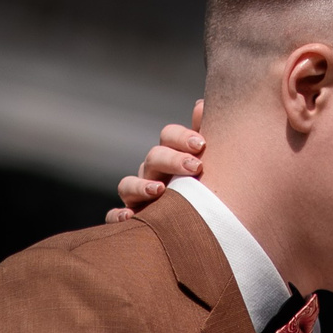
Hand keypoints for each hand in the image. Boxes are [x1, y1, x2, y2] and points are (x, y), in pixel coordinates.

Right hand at [106, 100, 206, 221]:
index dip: (181, 137)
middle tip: (195, 167)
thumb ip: (209, 133)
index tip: (201, 144)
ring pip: (128, 185)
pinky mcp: (135, 220)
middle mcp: (154, 173)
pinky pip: (115, 216)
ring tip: (160, 190)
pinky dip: (118, 216)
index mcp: (174, 156)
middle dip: (172, 160)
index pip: (169, 136)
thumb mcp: (216, 161)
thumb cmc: (216, 190)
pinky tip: (130, 217)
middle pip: (153, 158)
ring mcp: (141, 197)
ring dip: (141, 186)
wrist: (215, 228)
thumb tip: (201, 104)